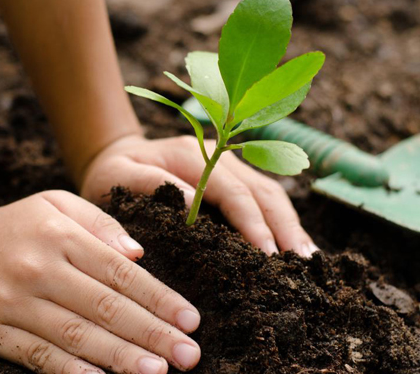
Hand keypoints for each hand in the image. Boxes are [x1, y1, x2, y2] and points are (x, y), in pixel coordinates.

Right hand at [0, 191, 200, 373]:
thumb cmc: (18, 226)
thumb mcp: (57, 205)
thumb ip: (100, 224)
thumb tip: (138, 254)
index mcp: (62, 236)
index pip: (120, 273)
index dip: (159, 298)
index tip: (191, 320)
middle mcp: (40, 268)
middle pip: (105, 306)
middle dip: (151, 333)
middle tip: (189, 355)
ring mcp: (14, 302)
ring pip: (76, 334)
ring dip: (120, 357)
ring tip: (157, 372)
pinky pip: (36, 355)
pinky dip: (69, 371)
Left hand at [81, 135, 317, 256]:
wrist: (115, 157)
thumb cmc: (112, 175)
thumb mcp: (118, 178)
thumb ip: (149, 186)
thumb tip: (191, 206)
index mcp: (191, 155)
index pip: (233, 191)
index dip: (253, 223)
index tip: (268, 255)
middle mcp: (219, 155)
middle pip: (263, 191)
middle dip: (285, 228)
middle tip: (301, 266)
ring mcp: (230, 165)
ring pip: (272, 193)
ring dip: (291, 226)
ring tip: (307, 261)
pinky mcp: (233, 179)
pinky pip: (264, 198)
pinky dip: (282, 222)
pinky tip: (295, 247)